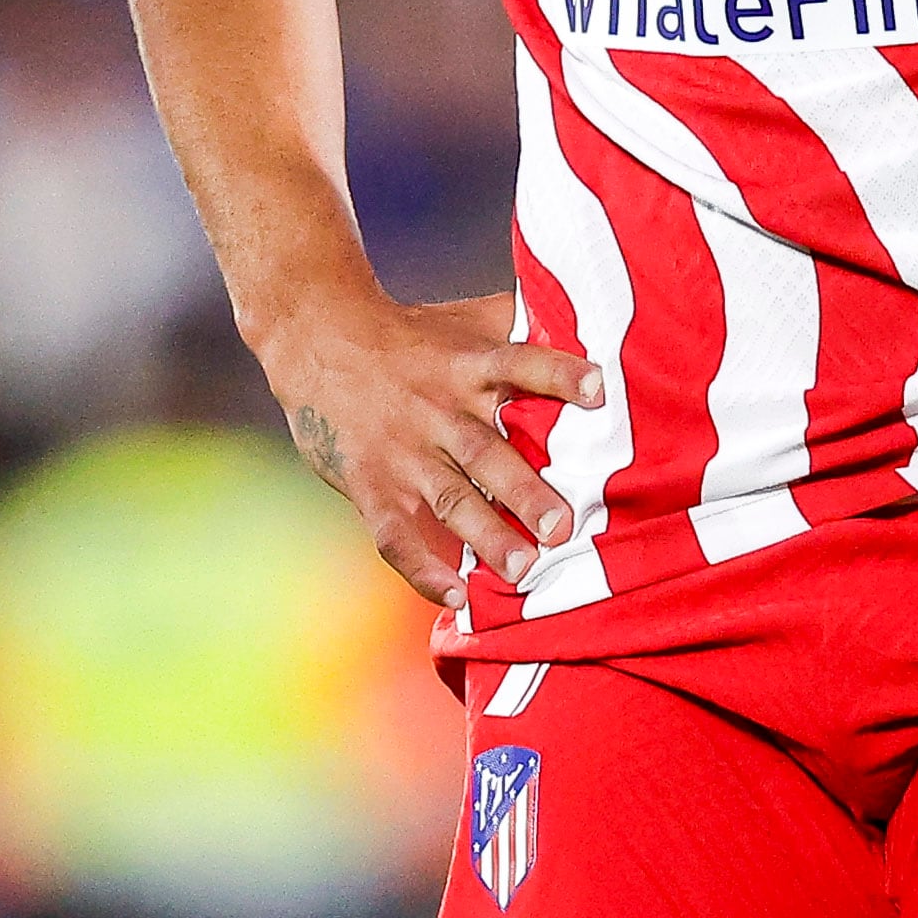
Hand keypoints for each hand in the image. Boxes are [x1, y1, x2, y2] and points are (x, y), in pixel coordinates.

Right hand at [258, 289, 602, 604]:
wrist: (318, 340)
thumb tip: (589, 321)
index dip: (558, 375)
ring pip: (450, 497)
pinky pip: (396, 533)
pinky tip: (453, 596)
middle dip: (524, 490)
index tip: (598, 390)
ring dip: (486, 535)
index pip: (519, 364)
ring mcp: (404, 452)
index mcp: (467, 366)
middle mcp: (439, 410)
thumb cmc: (410, 335)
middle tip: (563, 526)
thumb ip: (520, 325)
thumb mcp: (464, 321)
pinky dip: (422, 568)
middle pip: (486, 451)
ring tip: (523, 570)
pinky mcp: (372, 484)